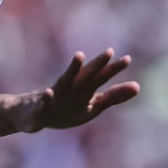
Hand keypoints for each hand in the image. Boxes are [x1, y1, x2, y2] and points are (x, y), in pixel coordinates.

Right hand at [16, 48, 139, 131]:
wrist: (28, 115)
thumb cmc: (64, 108)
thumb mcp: (91, 105)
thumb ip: (113, 96)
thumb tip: (138, 87)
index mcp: (83, 90)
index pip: (100, 78)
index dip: (112, 69)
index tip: (127, 59)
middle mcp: (70, 89)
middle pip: (86, 76)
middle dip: (97, 65)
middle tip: (109, 51)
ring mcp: (54, 97)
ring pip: (64, 82)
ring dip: (72, 70)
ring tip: (79, 56)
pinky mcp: (39, 109)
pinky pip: (43, 103)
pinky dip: (46, 98)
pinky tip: (49, 92)